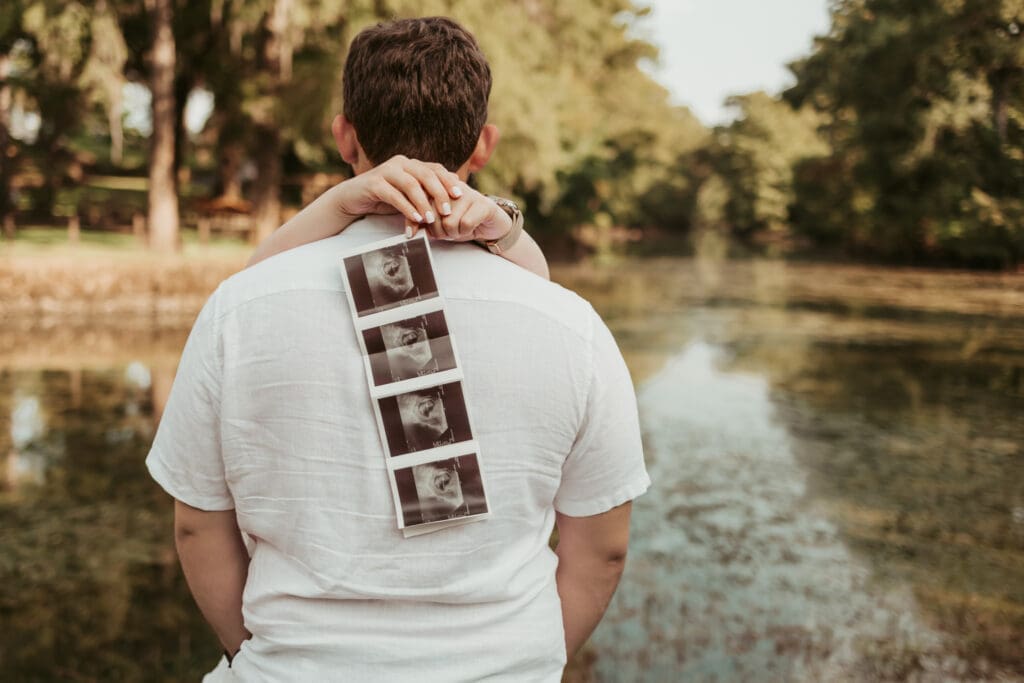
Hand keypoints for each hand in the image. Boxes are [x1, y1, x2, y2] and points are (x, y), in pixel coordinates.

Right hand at [332, 155, 510, 242]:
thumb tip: (455, 189)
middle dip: (439, 193)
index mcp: (411, 164)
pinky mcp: (374, 183)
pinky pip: (394, 195)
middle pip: (426, 174)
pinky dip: (407, 208)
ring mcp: (386, 170)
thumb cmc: (383, 198)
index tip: (460, 195)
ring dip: (423, 203)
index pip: (435, 168)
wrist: (352, 200)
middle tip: (448, 210)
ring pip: (411, 185)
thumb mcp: (409, 195)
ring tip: (432, 219)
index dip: (448, 181)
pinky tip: (415, 219)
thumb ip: (427, 192)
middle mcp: (400, 163)